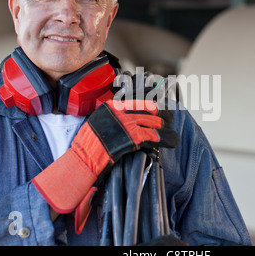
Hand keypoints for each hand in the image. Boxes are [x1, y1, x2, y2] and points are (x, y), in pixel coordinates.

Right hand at [32, 99, 178, 233]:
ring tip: (171, 132)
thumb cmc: (87, 144)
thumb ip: (113, 116)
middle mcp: (120, 111)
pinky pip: (155, 135)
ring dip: (165, 127)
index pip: (138, 97)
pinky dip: (166, 138)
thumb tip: (128, 115)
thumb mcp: (98, 121)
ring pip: (155, 121)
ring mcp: (127, 123)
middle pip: (150, 108)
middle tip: (168, 119)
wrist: (83, 158)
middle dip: (162, 114)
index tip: (160, 100)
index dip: (152, 100)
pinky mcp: (132, 137)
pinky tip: (172, 140)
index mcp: (112, 105)